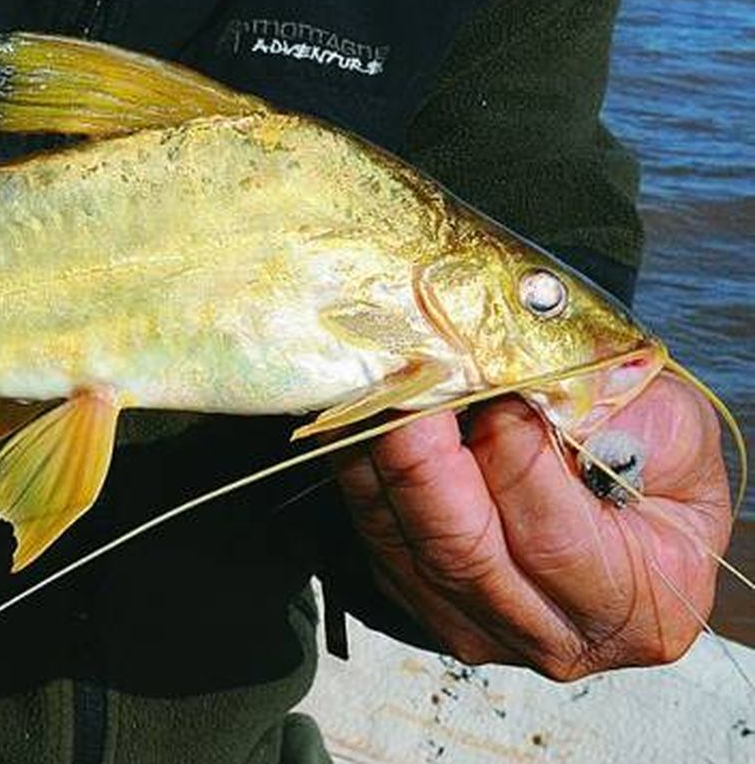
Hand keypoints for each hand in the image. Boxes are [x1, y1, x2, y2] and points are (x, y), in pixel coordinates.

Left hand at [333, 374, 732, 678]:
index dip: (514, 456)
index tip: (492, 387)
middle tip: (404, 386)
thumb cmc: (654, 453)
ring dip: (375, 460)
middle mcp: (552, 639)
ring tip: (373, 388)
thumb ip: (609, 414)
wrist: (631, 480)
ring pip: (400, 545)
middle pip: (459, 553)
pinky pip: (371, 537)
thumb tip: (520, 388)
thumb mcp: (668, 422)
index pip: (552, 539)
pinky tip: (358, 418)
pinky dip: (358, 472)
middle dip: (420, 459)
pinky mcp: (416, 600)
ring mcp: (476, 628)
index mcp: (637, 611)